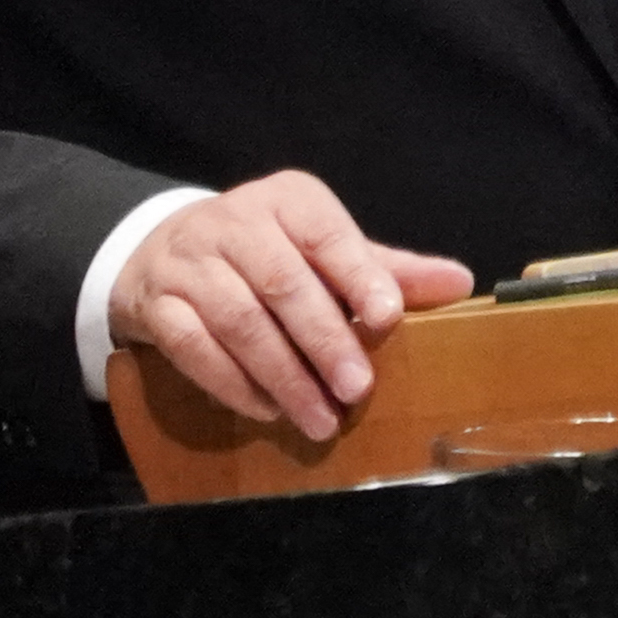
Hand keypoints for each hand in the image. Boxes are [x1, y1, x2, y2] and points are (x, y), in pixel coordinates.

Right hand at [105, 170, 475, 440]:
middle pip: (282, 283)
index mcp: (288, 200)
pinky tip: (268, 410)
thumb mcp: (324, 249)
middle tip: (357, 389)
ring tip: (320, 417)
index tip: (387, 318)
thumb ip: (385, 270)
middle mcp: (235, 222)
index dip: (357, 275)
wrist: (163, 251)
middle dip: (324, 340)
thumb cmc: (266, 252)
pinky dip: (233, 384)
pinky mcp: (155, 305)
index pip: (326, 234)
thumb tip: (461, 282)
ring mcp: (189, 263)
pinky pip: (193, 348)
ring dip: (283, 375)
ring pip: (238, 321)